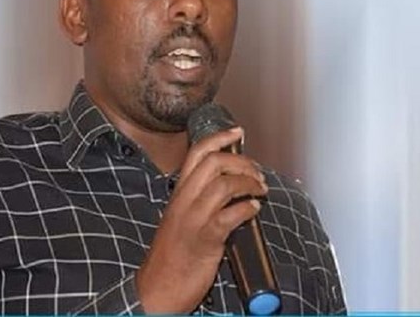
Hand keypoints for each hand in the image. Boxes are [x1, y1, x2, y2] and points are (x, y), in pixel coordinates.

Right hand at [135, 127, 266, 313]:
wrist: (158, 287)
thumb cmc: (172, 254)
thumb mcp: (180, 219)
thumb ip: (198, 200)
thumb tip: (229, 186)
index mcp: (178, 194)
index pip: (196, 154)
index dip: (219, 138)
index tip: (237, 132)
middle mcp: (184, 201)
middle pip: (214, 163)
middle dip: (242, 162)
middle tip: (257, 173)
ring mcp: (194, 220)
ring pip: (224, 185)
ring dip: (249, 184)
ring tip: (261, 191)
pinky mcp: (206, 240)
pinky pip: (231, 216)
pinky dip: (247, 209)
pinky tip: (254, 210)